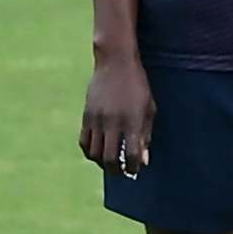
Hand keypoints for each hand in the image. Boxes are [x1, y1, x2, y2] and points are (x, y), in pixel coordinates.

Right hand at [80, 54, 155, 177]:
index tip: (135, 169)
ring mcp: (97, 119)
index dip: (133, 167)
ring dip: (102, 163)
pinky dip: (90, 152)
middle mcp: (113, 122)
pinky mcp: (86, 115)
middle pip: (110, 158)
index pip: (131, 154)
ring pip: (94, 153)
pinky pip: (84, 142)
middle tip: (121, 171)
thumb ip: (145, 136)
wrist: (115, 62)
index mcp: (132, 121)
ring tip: (109, 162)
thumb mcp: (148, 108)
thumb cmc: (137, 85)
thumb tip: (143, 161)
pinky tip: (97, 151)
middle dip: (117, 170)